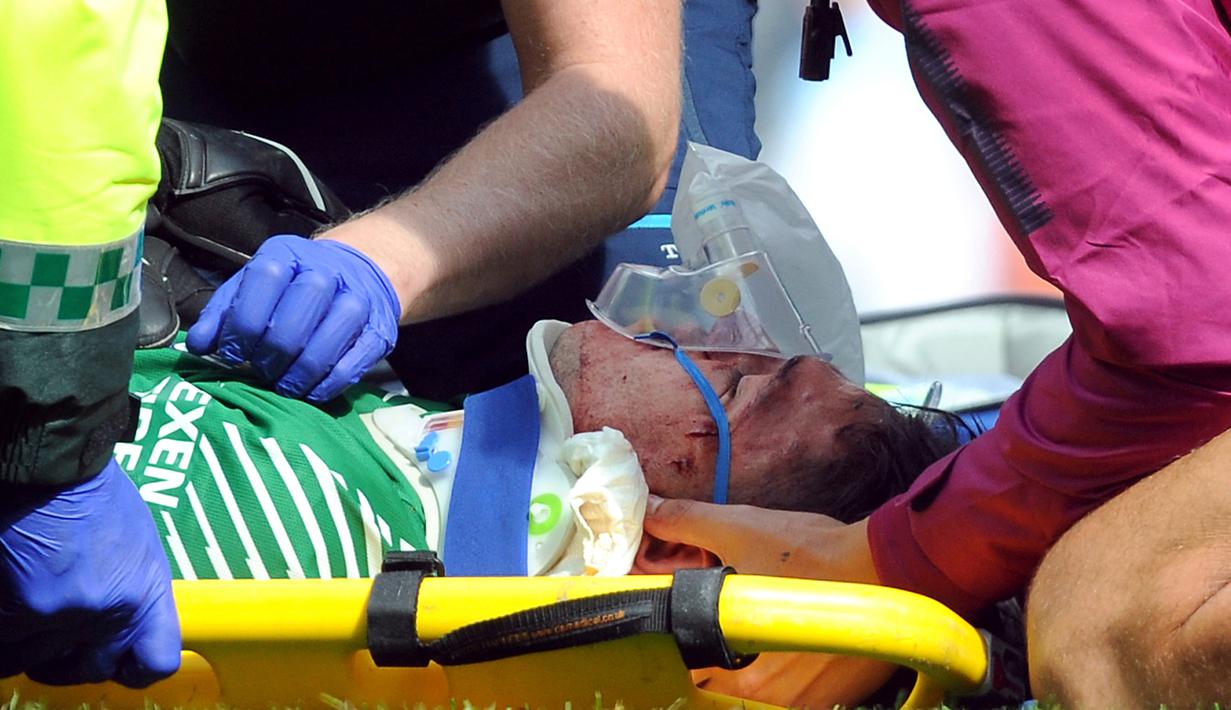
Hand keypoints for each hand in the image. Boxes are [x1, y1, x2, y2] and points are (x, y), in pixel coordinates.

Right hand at [0, 460, 180, 686]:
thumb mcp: (135, 545)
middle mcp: (110, 613)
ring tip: (25, 599)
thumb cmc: (93, 494)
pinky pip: (5, 643)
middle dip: (69, 660)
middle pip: (89, 669)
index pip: (156, 662)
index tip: (117, 661)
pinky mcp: (19, 612)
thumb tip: (114, 619)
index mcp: (147, 593)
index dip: (133, 667)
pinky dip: (3, 626)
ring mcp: (63, 616)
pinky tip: (7, 593)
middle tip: (53, 633)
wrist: (52, 468)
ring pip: (34, 660)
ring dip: (26, 641)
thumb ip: (128, 589)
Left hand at [186, 235, 399, 401]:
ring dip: (299, 374)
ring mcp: (358, 302)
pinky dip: (328, 385)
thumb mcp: (254, 286)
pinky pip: (353, 364)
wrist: (358, 274)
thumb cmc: (294, 287)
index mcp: (287, 256)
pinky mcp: (379, 331)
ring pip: (326, 344)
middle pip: (295, 320)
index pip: (262, 284)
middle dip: (271, 355)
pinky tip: (311, 391)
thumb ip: (224, 313)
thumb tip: (198, 347)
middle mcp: (326, 273)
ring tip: (283, 386)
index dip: (242, 326)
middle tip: (261, 372)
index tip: (232, 354)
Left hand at [644, 496, 895, 706]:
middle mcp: (768, 697)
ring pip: (757, 697)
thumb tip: (648, 512)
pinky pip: (793, 700)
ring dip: (754, 673)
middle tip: (734, 627)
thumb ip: (686, 522)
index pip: (692, 674)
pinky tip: (796, 650)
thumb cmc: (813, 551)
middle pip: (724, 688)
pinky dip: (788, 681)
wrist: (888, 566)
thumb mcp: (742, 529)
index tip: (696, 630)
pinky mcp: (832, 704)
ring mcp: (803, 704)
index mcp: (738, 667)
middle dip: (721, 661)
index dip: (688, 651)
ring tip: (768, 637)